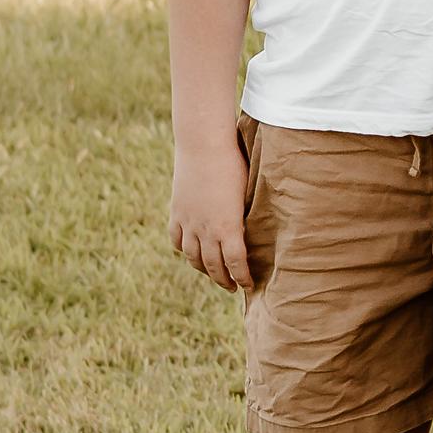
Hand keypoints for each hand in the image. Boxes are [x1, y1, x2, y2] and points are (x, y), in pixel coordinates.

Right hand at [167, 131, 251, 290]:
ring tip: (213, 274)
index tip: (248, 286)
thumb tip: (255, 233)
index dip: (242, 277)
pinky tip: (192, 253)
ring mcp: (188, 222)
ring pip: (193, 257)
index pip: (236, 263)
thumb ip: (247, 218)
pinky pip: (177, 241)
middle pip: (213, 266)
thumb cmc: (235, 165)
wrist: (203, 145)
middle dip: (224, 280)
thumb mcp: (248, 194)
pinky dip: (185, 250)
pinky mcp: (177, 213)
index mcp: (227, 227)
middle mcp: (205, 230)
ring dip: (204, 269)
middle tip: (231, 287)